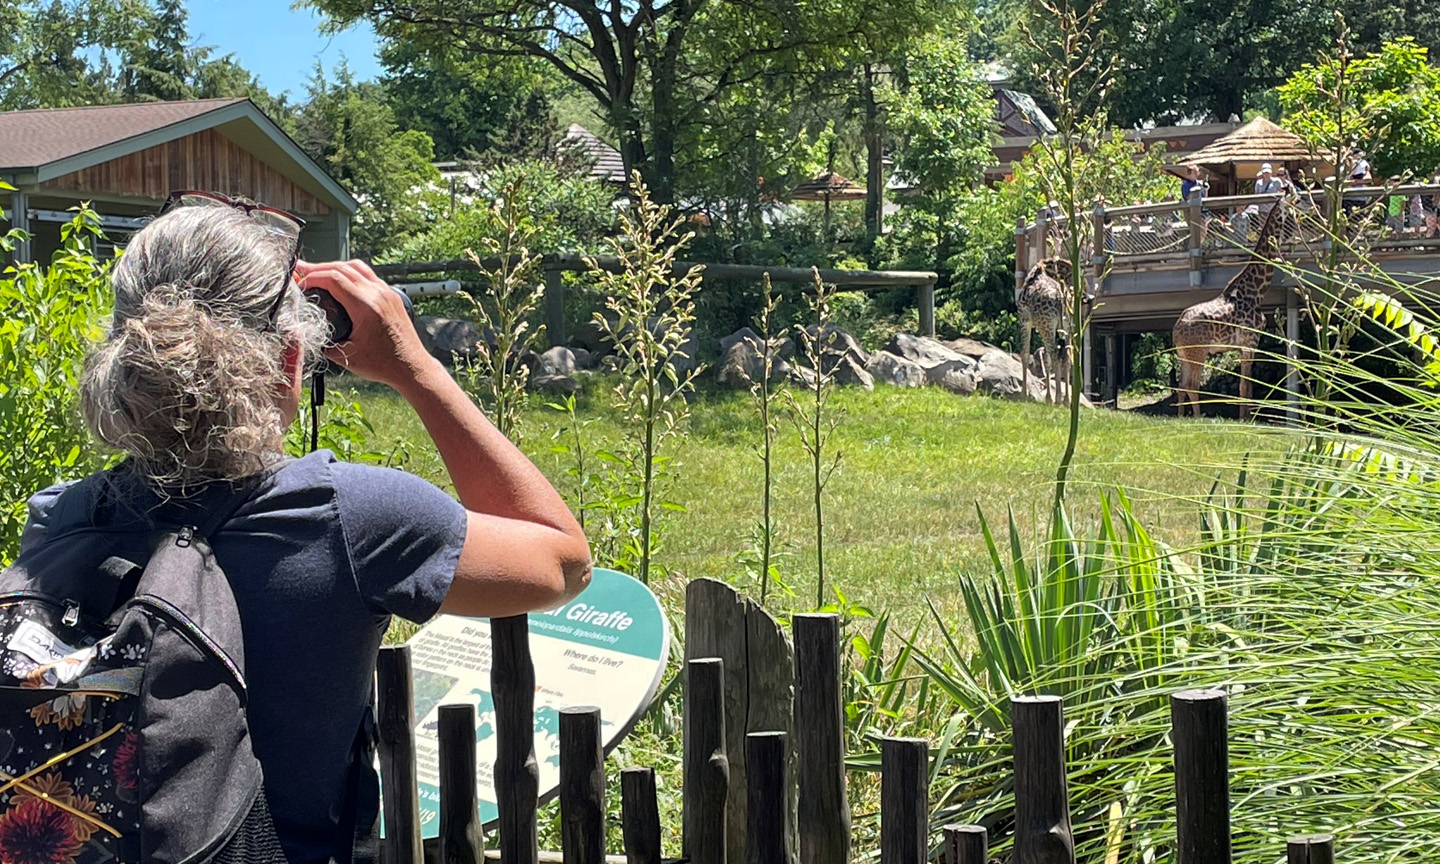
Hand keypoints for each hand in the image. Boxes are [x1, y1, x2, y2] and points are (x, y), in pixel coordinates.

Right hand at [294, 259, 435, 388]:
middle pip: (343, 268)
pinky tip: (341, 280)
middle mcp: (378, 294)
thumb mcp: (347, 356)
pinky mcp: (391, 296)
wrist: (412, 367)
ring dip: (335, 266)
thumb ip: (324, 342)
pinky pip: (368, 275)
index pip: (333, 278)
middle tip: (301, 270)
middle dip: (318, 268)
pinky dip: (351, 272)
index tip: (300, 284)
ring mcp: (387, 293)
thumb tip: (306, 331)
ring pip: (357, 267)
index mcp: (366, 307)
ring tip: (318, 272)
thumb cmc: (384, 364)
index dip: (312, 277)